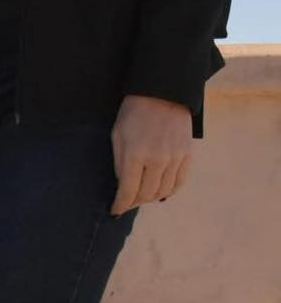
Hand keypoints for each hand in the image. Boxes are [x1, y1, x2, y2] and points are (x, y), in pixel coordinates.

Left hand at [110, 94, 192, 214]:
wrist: (163, 92)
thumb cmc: (133, 113)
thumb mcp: (118, 137)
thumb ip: (120, 164)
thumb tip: (123, 187)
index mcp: (136, 155)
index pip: (128, 192)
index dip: (120, 205)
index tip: (115, 211)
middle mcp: (158, 159)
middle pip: (146, 194)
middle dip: (134, 202)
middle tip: (127, 203)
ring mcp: (175, 157)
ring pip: (164, 191)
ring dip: (151, 197)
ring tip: (142, 196)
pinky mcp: (188, 153)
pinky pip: (180, 182)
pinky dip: (169, 191)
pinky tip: (160, 192)